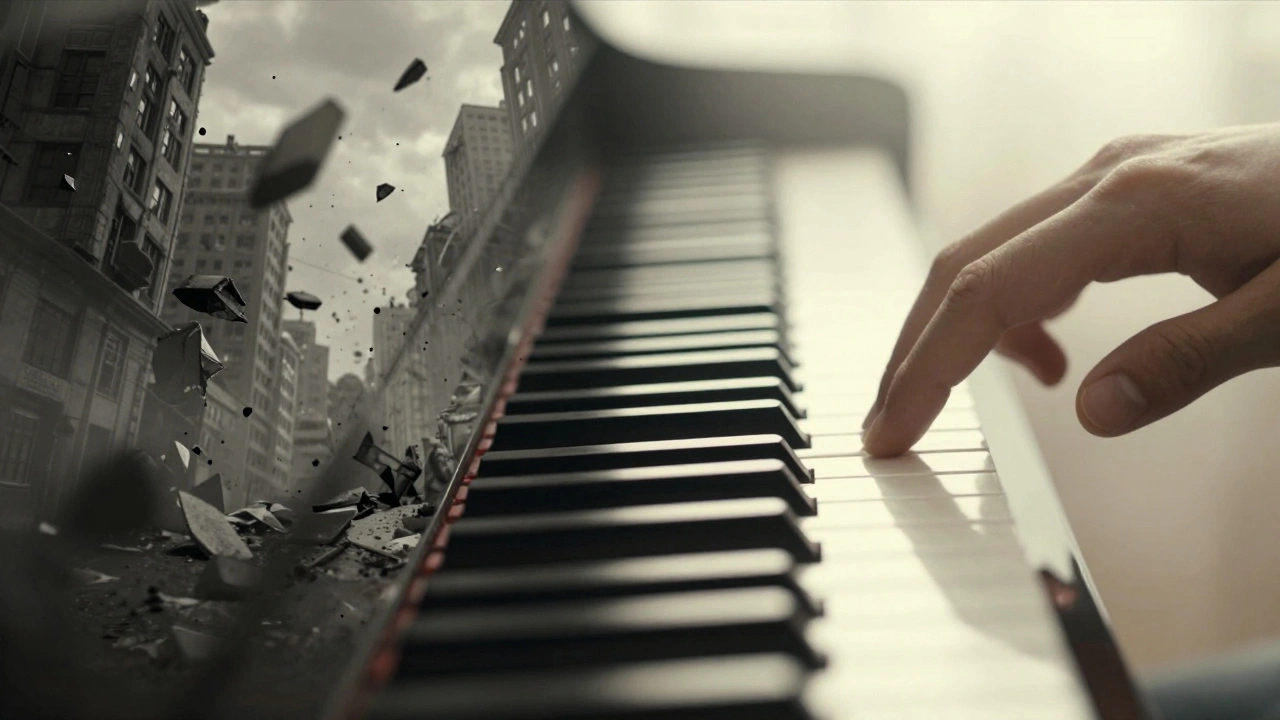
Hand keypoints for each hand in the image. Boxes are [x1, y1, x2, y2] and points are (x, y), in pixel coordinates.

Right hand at [862, 125, 1279, 456]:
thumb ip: (1191, 361)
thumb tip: (1090, 413)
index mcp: (1137, 203)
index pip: (990, 288)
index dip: (930, 366)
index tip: (892, 434)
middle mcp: (1106, 174)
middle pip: (964, 261)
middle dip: (918, 350)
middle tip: (891, 428)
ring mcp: (1110, 171)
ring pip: (989, 249)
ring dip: (960, 329)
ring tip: (968, 402)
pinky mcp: (1123, 184)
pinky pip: (1032, 244)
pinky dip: (1013, 306)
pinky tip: (1050, 357)